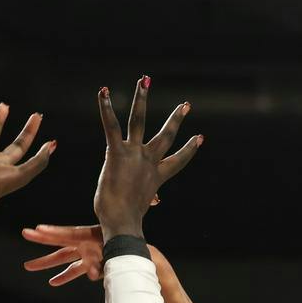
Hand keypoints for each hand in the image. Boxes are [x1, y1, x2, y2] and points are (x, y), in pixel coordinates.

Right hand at [21, 224, 176, 286]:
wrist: (152, 265)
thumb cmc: (138, 258)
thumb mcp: (122, 259)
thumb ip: (105, 265)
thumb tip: (92, 274)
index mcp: (94, 237)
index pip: (69, 234)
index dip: (51, 232)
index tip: (35, 229)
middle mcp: (90, 244)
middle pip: (61, 244)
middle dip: (41, 243)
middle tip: (23, 234)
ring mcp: (91, 254)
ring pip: (65, 259)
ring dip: (49, 265)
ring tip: (29, 267)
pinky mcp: (94, 264)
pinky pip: (76, 270)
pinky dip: (66, 276)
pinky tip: (54, 282)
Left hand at [93, 77, 200, 239]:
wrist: (122, 222)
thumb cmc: (126, 220)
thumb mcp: (141, 206)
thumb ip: (148, 198)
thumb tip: (155, 202)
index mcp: (156, 176)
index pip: (177, 161)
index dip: (189, 150)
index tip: (199, 138)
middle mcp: (149, 161)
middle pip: (166, 136)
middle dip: (176, 119)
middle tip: (186, 105)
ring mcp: (134, 154)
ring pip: (140, 121)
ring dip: (142, 99)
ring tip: (145, 80)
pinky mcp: (117, 153)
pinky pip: (112, 126)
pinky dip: (105, 109)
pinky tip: (102, 92)